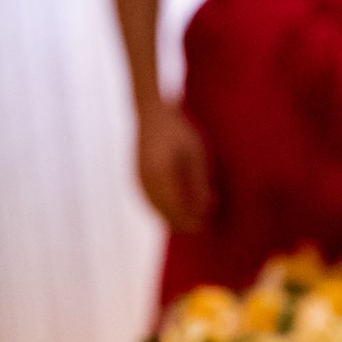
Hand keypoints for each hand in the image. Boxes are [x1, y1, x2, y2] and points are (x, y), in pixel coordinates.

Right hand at [137, 102, 212, 232]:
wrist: (152, 114)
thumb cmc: (177, 130)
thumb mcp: (196, 154)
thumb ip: (199, 182)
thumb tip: (206, 208)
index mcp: (161, 174)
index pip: (176, 208)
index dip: (190, 221)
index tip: (204, 226)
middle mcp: (146, 181)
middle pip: (165, 213)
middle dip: (182, 222)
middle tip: (200, 225)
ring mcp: (138, 180)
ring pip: (155, 210)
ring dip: (172, 217)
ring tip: (190, 219)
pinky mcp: (136, 178)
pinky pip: (148, 202)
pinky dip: (161, 210)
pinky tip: (174, 210)